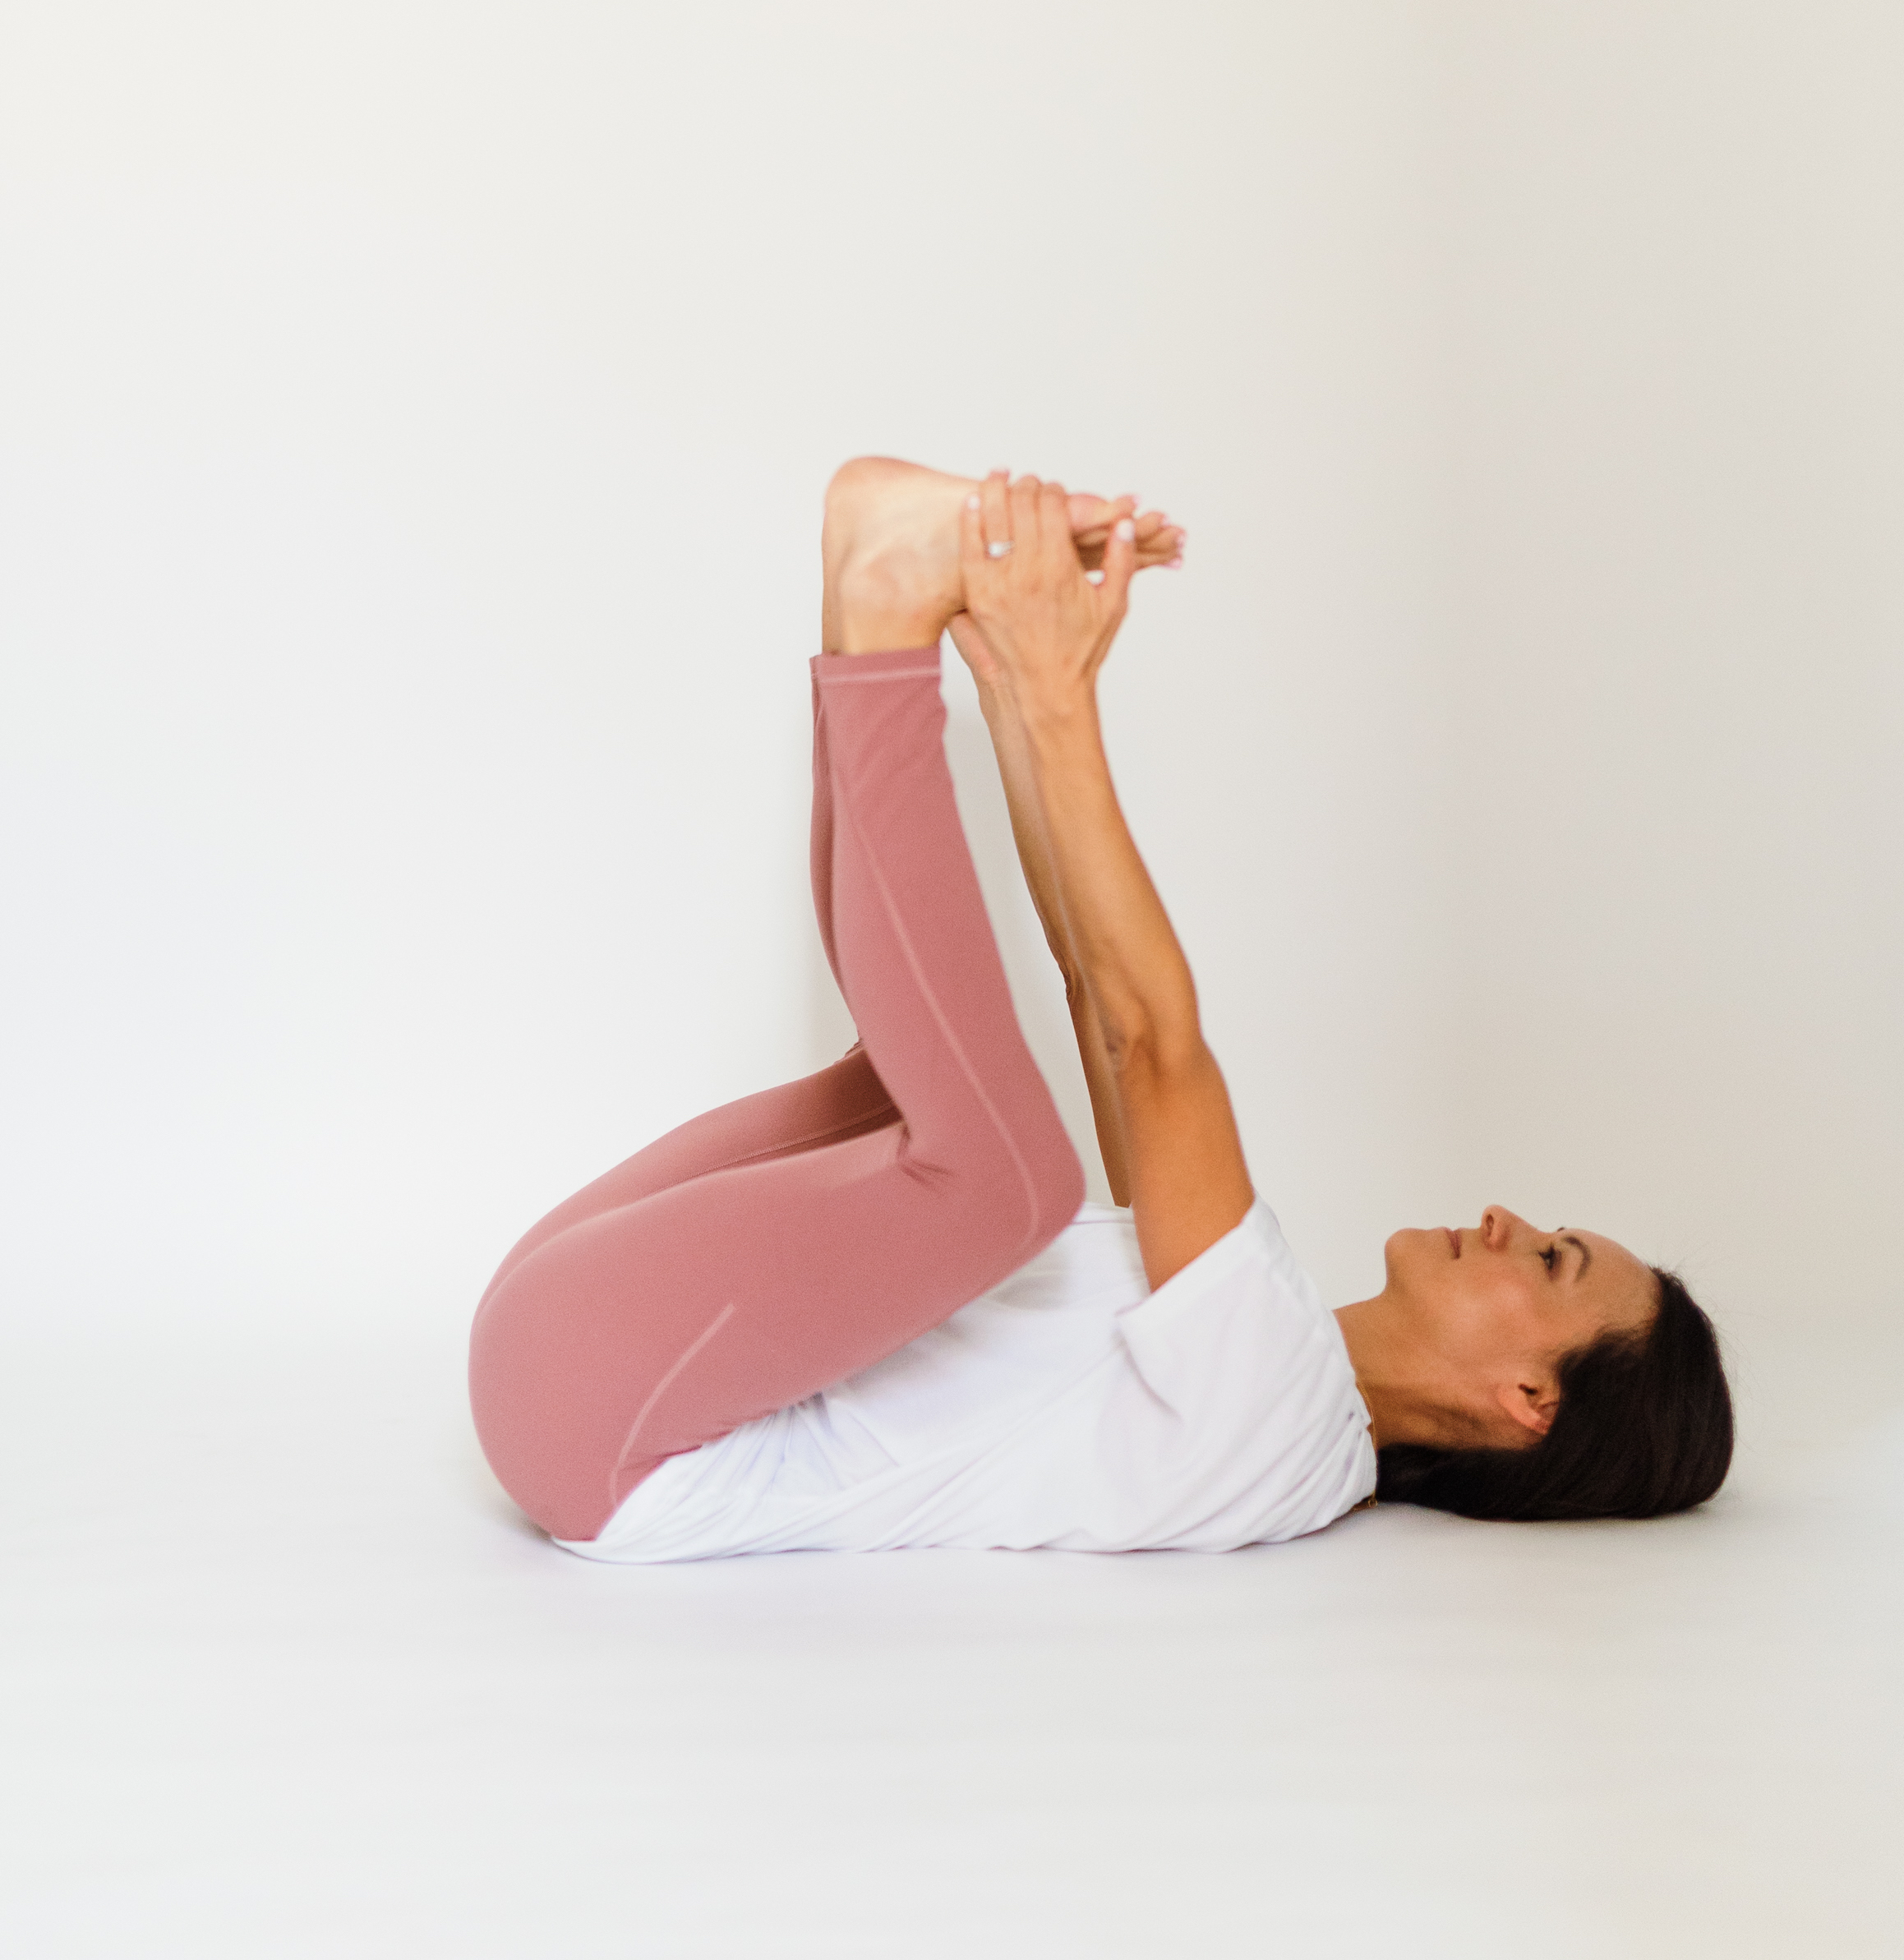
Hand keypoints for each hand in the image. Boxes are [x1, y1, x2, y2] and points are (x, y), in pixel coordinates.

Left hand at [959, 474, 1137, 714]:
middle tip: (1027, 482)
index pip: (1053, 505)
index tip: (1054, 490)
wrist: (1043, 690)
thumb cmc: (1080, 651)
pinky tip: (975, 503)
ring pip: (992, 516)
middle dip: (1027, 486)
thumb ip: (1121, 560)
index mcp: (1061, 567)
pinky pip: (969, 546)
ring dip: (995, 489)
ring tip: (997, 476)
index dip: (1054, 490)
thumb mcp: (1112, 605)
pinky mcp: (977, 595)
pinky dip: (971, 519)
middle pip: (1021, 503)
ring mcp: (998, 582)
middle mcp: (1027, 570)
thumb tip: (1125, 523)